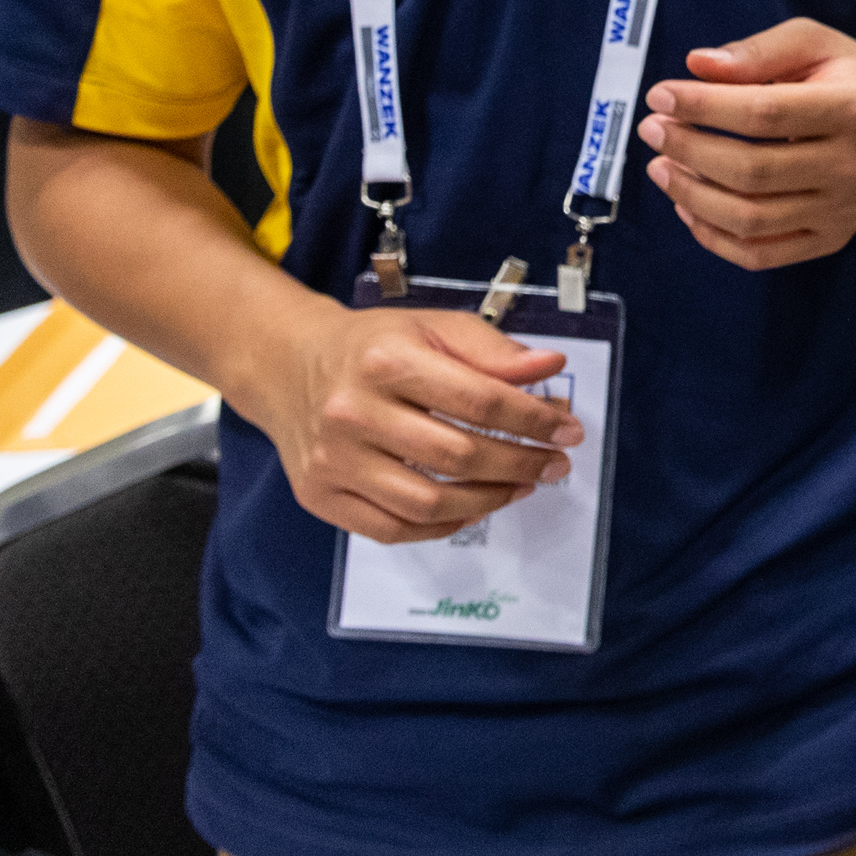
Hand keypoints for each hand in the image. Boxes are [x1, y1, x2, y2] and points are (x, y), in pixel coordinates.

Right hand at [242, 300, 579, 544]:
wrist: (288, 366)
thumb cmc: (370, 347)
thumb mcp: (431, 327)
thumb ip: (492, 348)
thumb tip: (548, 368)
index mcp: (385, 362)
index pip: (479, 400)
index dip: (534, 420)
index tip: (567, 429)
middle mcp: (353, 413)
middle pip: (457, 456)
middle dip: (520, 464)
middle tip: (554, 463)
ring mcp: (332, 461)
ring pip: (427, 502)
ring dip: (489, 501)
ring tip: (520, 486)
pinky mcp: (320, 496)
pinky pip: (392, 529)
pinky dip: (442, 525)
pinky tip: (472, 506)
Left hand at [641, 18, 855, 270]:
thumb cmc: (854, 82)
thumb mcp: (818, 44)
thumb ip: (759, 50)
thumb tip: (699, 66)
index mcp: (853, 108)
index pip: (764, 113)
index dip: (703, 106)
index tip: (661, 95)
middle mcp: (851, 165)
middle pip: (752, 171)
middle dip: (688, 150)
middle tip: (652, 130)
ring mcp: (840, 210)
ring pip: (750, 218)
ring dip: (691, 195)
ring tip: (661, 167)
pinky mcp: (829, 240)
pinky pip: (760, 254)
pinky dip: (713, 237)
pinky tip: (688, 206)